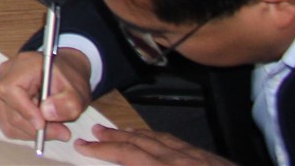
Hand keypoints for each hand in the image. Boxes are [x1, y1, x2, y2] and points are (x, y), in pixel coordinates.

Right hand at [0, 48, 91, 143]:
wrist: (65, 75)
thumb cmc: (69, 79)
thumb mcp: (77, 91)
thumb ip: (66, 103)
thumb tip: (46, 113)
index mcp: (22, 65)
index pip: (10, 90)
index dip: (25, 110)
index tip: (43, 125)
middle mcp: (5, 75)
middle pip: (9, 110)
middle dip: (34, 128)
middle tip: (61, 132)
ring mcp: (0, 88)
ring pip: (8, 122)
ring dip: (32, 132)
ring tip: (55, 128)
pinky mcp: (2, 102)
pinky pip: (8, 125)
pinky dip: (26, 131)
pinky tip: (42, 125)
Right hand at [77, 125, 233, 164]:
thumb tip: (128, 163)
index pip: (129, 155)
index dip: (103, 150)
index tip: (83, 146)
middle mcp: (180, 160)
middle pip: (141, 142)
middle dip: (115, 136)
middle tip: (94, 132)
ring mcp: (197, 157)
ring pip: (160, 138)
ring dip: (135, 133)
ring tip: (120, 131)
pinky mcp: (210, 158)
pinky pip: (178, 142)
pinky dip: (160, 137)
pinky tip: (157, 139)